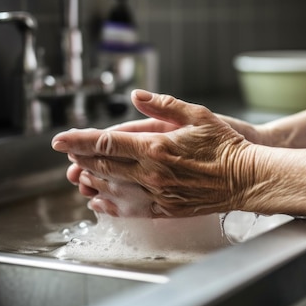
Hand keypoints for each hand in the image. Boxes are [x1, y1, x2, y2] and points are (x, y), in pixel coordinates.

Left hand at [52, 90, 257, 217]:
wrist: (246, 179)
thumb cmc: (225, 145)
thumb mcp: (197, 114)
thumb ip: (163, 104)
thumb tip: (137, 95)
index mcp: (155, 148)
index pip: (105, 143)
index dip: (78, 141)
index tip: (59, 140)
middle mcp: (151, 174)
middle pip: (102, 166)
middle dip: (80, 158)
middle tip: (70, 151)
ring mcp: (157, 195)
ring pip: (111, 190)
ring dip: (91, 180)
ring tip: (81, 173)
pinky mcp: (165, 210)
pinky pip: (129, 210)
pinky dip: (109, 206)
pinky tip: (99, 201)